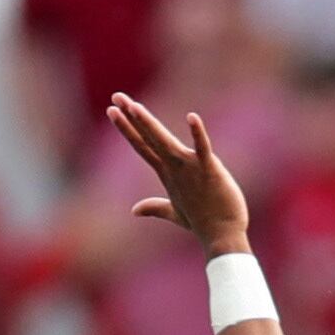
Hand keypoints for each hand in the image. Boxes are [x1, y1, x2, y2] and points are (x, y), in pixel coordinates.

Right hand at [108, 94, 250, 252]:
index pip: (142, 146)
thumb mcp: (174, 213)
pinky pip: (203, 148)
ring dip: (150, 124)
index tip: (112, 110)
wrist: (222, 238)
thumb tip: (134, 210)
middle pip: (148, 138)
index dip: (127, 128)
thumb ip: (154, 207)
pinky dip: (198, 134)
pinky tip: (192, 117)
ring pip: (165, 142)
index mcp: (167, 173)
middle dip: (131, 117)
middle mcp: (174, 168)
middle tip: (116, 97)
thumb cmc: (202, 223)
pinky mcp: (210, 170)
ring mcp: (190, 169)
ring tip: (134, 106)